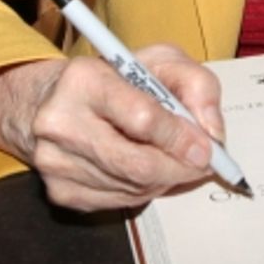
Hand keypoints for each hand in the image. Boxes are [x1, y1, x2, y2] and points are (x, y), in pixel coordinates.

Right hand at [0, 46, 226, 211]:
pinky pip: (118, 203)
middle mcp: (60, 122)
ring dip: (165, 179)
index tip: (207, 148)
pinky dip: (144, 190)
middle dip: (180, 168)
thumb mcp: (159, 61)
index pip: (142, 118)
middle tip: (204, 165)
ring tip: (175, 161)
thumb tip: (212, 133)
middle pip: (137, 164)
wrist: (51, 101)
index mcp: (84, 80)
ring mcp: (55, 162)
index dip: (180, 137)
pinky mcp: (59, 191)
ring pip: (132, 188)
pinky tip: (146, 169)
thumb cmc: (114, 77)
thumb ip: (196, 85)